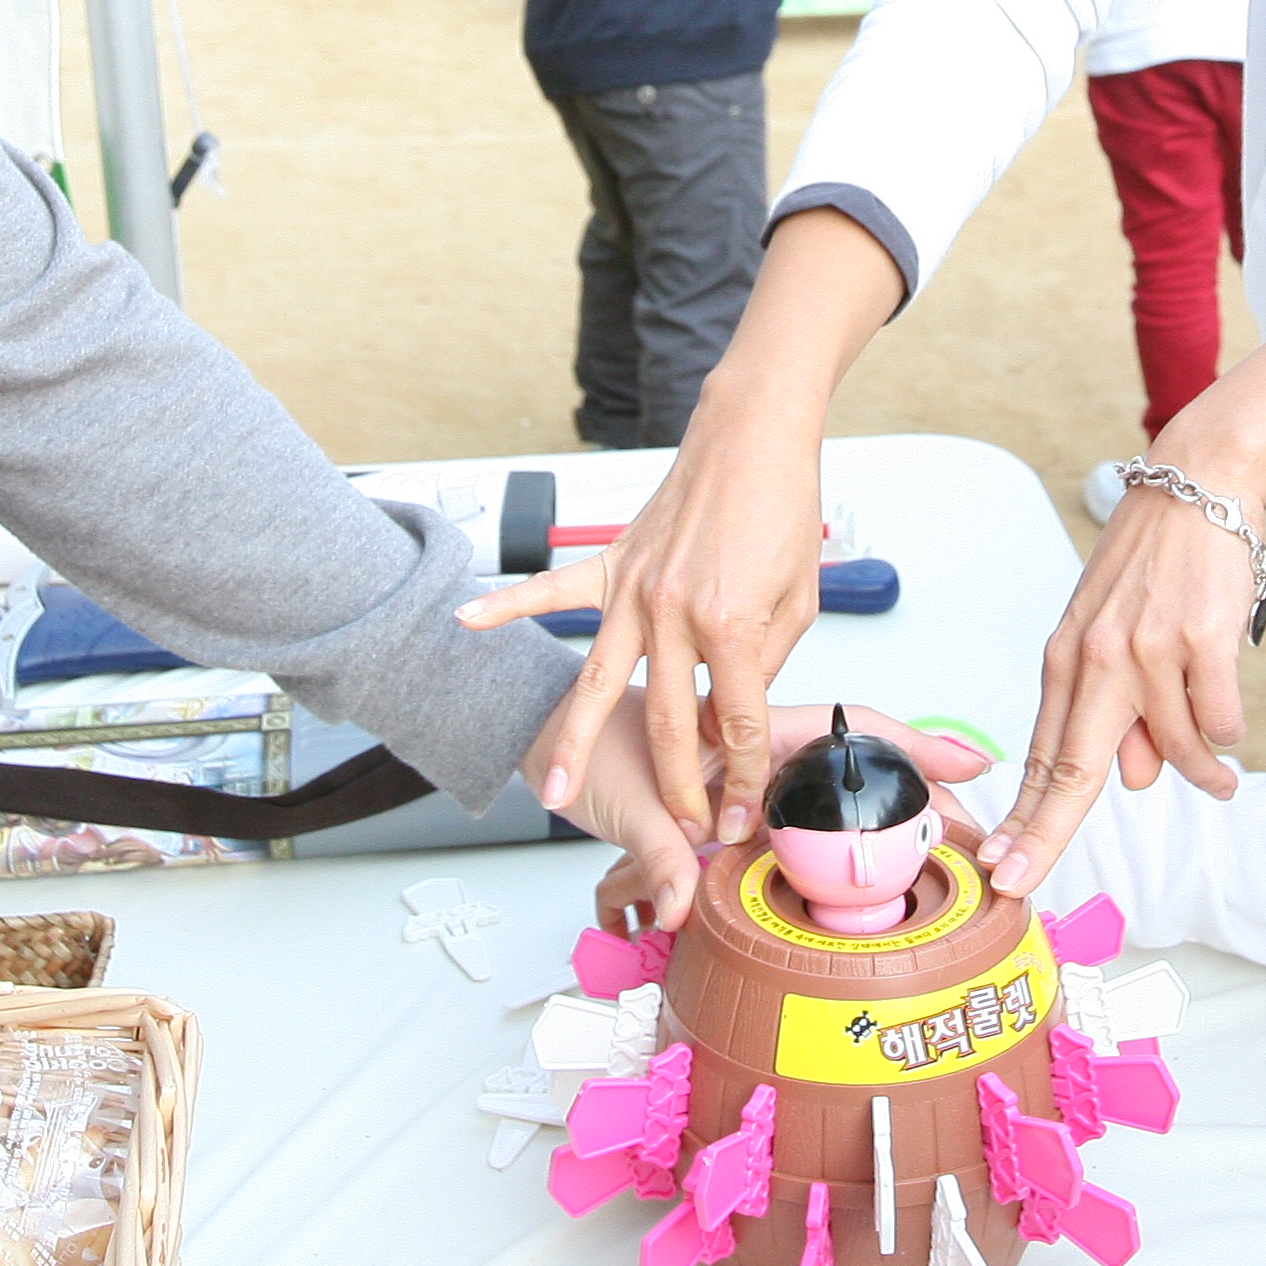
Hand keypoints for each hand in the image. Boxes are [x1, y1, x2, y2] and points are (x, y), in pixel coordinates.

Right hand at [464, 413, 825, 843]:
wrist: (753, 437)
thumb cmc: (780, 507)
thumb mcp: (798, 600)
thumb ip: (765, 662)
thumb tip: (730, 710)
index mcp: (729, 622)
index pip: (736, 720)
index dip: (742, 774)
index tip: (739, 811)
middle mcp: (672, 610)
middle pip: (666, 722)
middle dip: (675, 785)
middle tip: (679, 827)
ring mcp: (634, 588)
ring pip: (598, 683)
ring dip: (574, 743)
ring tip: (555, 794)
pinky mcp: (612, 563)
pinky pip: (550, 590)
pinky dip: (506, 605)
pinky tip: (467, 621)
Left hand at [581, 703, 992, 930]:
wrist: (551, 740)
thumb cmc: (588, 750)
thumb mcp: (622, 802)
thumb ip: (657, 855)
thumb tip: (677, 905)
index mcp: (747, 729)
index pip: (850, 730)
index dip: (915, 746)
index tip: (970, 763)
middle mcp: (759, 753)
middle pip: (861, 768)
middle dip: (923, 793)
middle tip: (975, 832)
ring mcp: (752, 782)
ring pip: (836, 799)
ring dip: (890, 820)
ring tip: (944, 853)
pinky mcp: (736, 812)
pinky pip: (799, 829)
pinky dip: (836, 848)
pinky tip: (868, 874)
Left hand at [975, 469, 1257, 897]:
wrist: (1197, 488)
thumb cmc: (1154, 565)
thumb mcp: (1114, 633)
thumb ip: (1117, 709)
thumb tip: (1136, 779)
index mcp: (1068, 659)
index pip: (1044, 757)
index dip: (1023, 818)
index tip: (998, 865)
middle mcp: (1097, 658)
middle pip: (1072, 767)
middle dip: (1042, 832)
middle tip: (1019, 879)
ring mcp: (1148, 649)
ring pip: (1173, 751)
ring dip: (1201, 774)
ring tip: (1220, 780)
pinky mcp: (1201, 640)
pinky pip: (1220, 721)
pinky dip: (1229, 729)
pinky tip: (1228, 707)